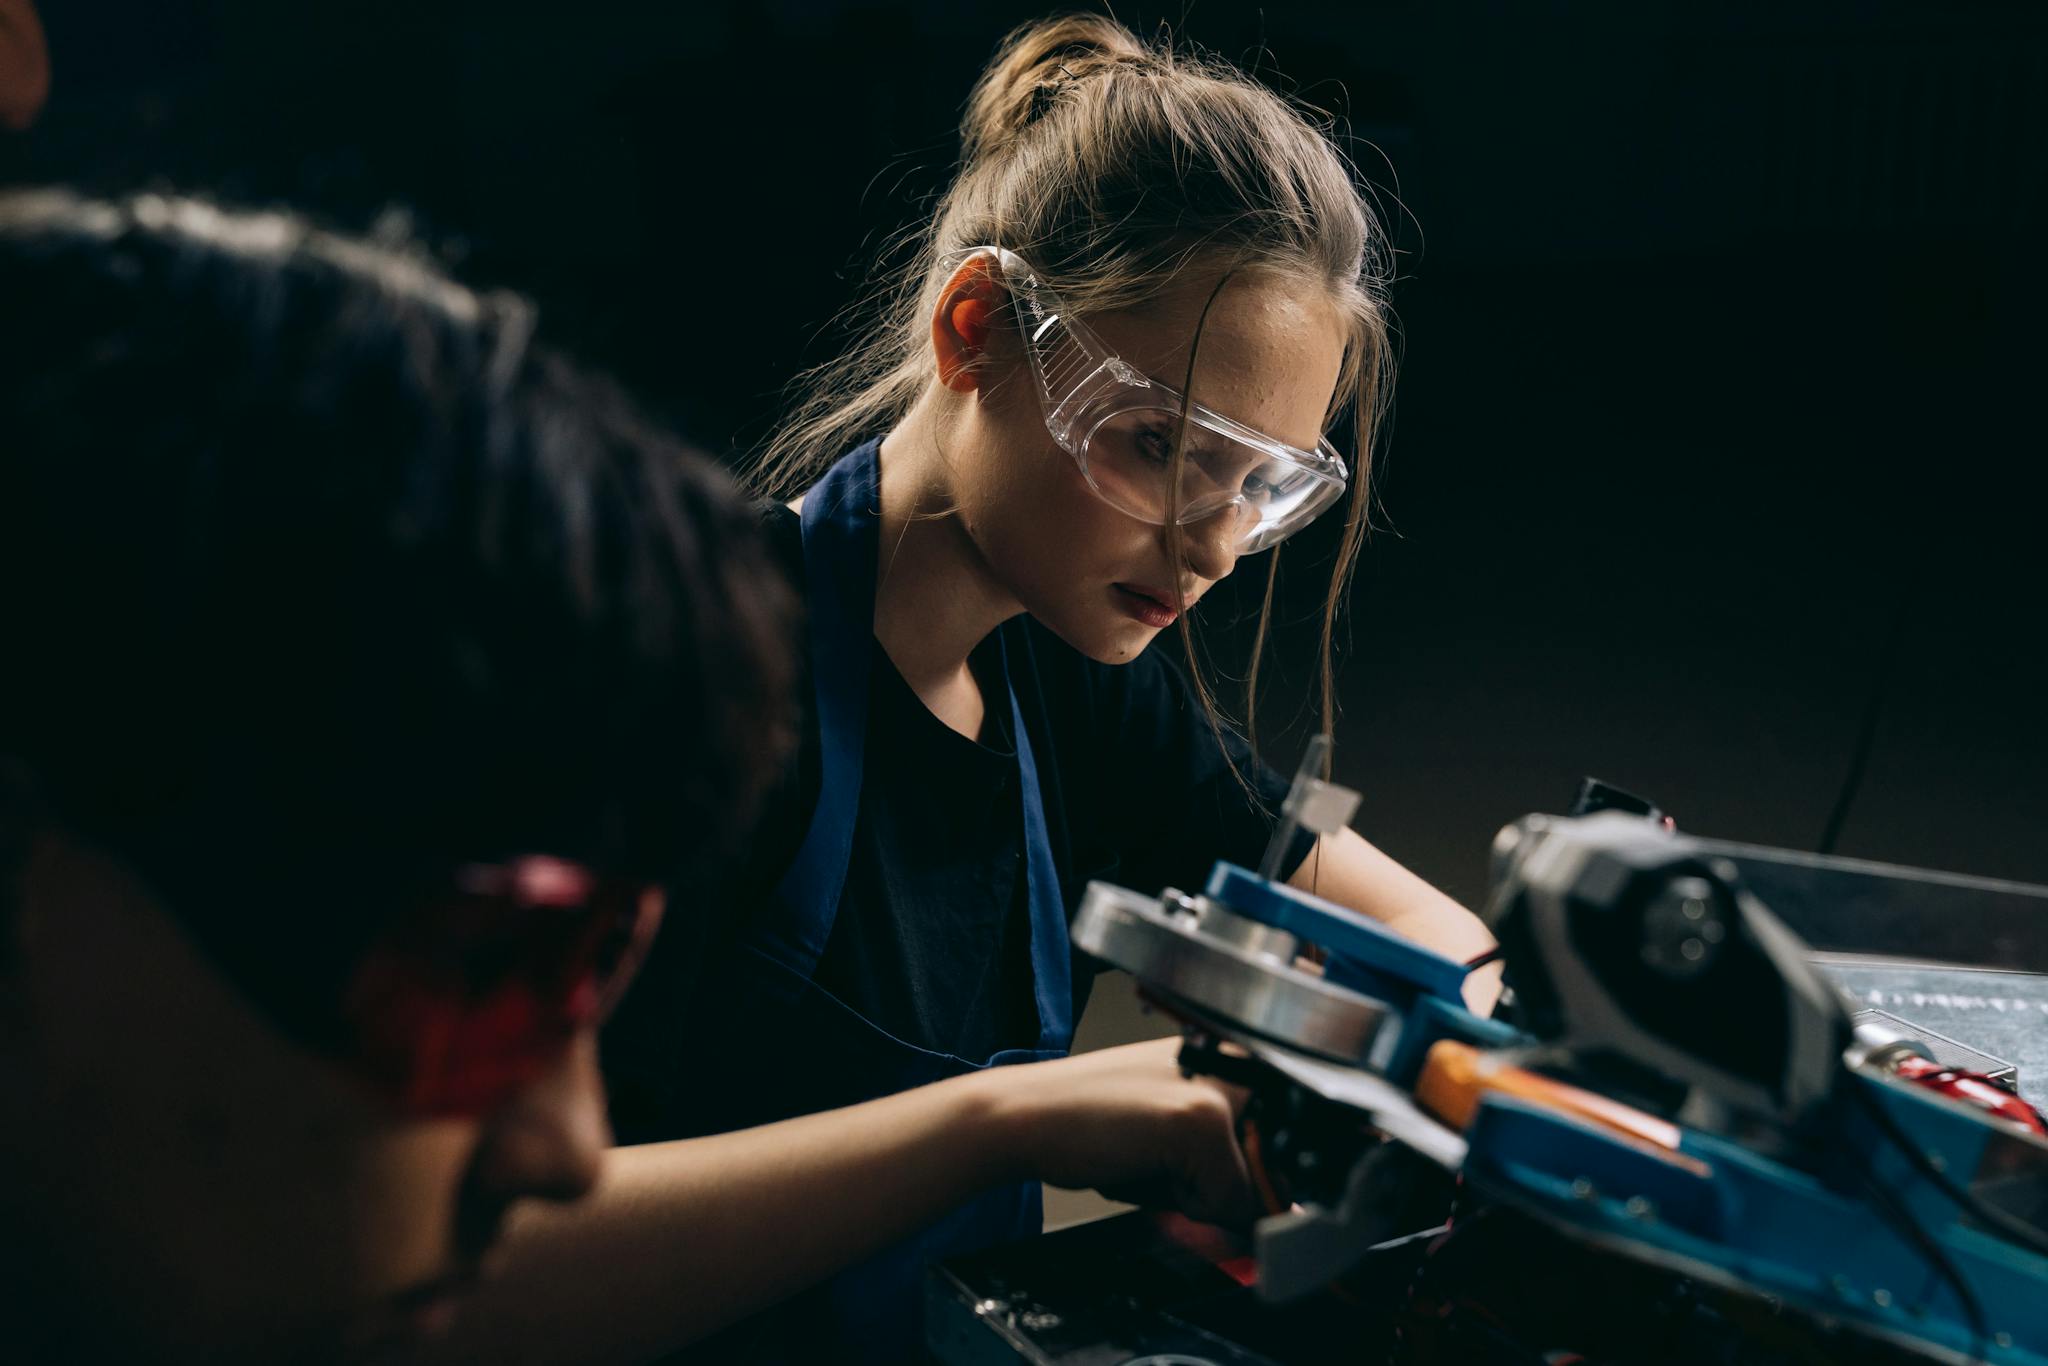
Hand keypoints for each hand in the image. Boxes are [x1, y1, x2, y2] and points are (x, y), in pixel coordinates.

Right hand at [977, 1037, 1258, 1228]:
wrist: (1027, 1114)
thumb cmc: (1092, 1120)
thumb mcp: (1177, 1127)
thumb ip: (1235, 1160)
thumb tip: (1285, 1212)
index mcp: (1235, 1054)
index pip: (1285, 1143)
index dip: (1246, 1172)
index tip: (1197, 1161)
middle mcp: (1238, 1061)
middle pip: (1276, 1169)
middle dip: (1221, 1186)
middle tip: (1159, 1154)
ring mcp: (1223, 1090)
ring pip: (1252, 1190)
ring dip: (1201, 1197)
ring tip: (1148, 1156)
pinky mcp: (1204, 1123)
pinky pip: (1227, 1204)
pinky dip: (1185, 1205)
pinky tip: (1138, 1161)